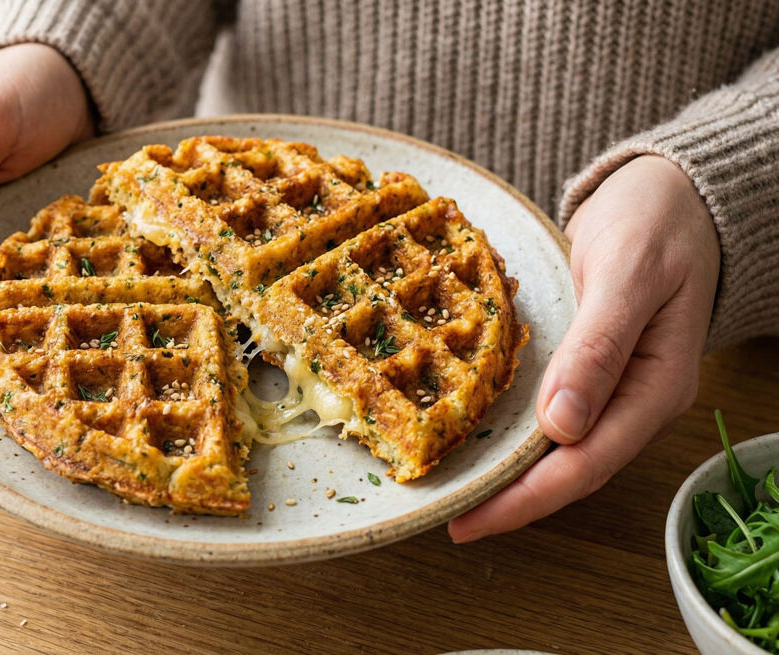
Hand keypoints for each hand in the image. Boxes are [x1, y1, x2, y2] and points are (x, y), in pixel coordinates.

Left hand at [448, 155, 719, 541]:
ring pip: (557, 451)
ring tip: (450, 490)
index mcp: (655, 387)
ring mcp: (612, 389)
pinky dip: (513, 433)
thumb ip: (599, 346)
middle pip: (568, 471)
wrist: (671, 193)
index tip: (469, 518)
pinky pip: (550, 416)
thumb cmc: (656, 223)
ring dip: (507, 475)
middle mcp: (634, 401)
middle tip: (443, 515)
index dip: (525, 500)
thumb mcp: (628, 273)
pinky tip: (475, 439)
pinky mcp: (590, 371)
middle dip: (508, 500)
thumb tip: (562, 427)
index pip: (585, 465)